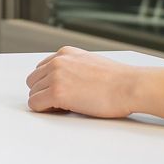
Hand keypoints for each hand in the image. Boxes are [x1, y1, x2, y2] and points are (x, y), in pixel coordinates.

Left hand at [25, 46, 140, 117]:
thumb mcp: (90, 63)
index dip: (49, 84)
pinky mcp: (56, 93)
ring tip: (68, 106)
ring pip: (33, 93)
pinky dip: (44, 110)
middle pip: (33, 81)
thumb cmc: (119, 80)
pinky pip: (35, 104)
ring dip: (47, 102)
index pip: (41, 69)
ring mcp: (55, 77)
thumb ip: (73, 67)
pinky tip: (63, 110)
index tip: (63, 92)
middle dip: (45, 93)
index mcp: (65, 53)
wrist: (130, 86)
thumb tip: (67, 80)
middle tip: (64, 102)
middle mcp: (57, 62)